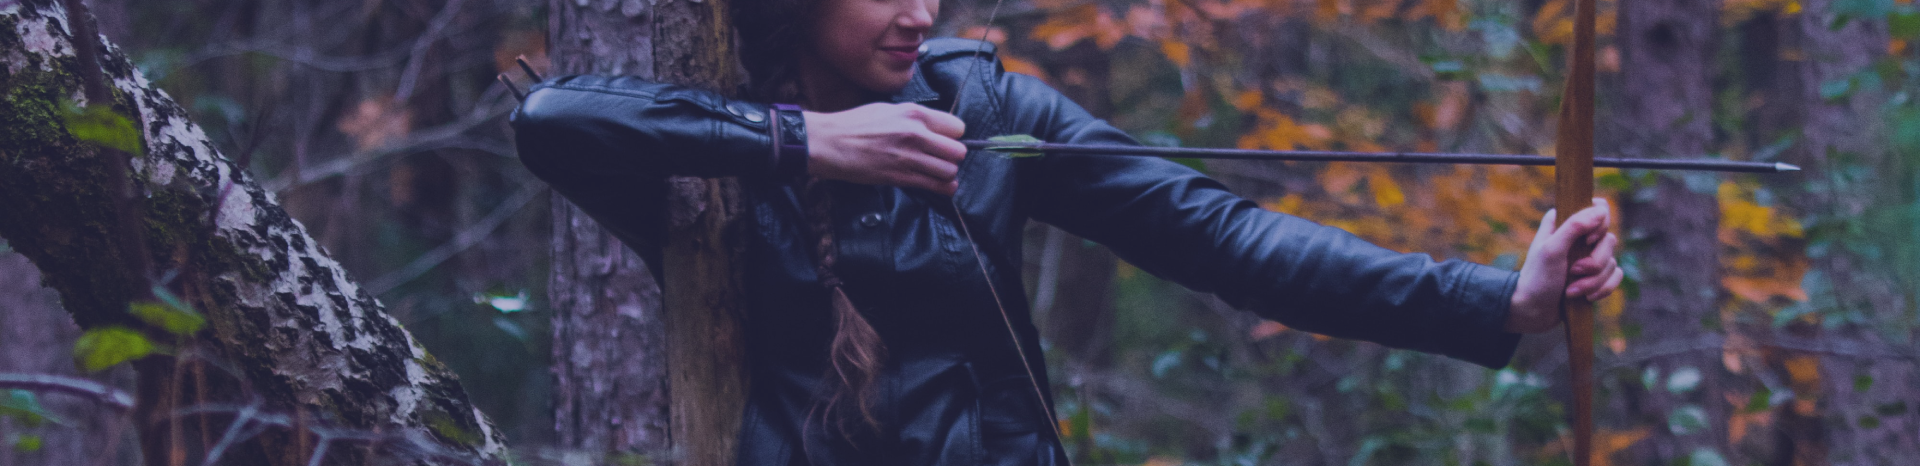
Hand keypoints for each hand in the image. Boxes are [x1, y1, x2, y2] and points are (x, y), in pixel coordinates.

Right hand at [804, 102, 966, 195]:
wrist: (829, 142)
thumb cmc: (854, 124)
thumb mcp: (888, 109)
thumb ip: (914, 118)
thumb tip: (934, 128)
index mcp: (913, 113)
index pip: (957, 127)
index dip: (953, 136)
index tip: (945, 141)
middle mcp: (915, 134)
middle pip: (958, 151)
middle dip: (952, 157)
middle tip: (941, 158)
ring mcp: (908, 157)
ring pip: (949, 170)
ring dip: (946, 174)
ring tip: (936, 172)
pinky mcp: (900, 177)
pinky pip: (935, 186)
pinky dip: (943, 188)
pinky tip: (941, 186)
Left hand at [1506, 198, 1623, 332]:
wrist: (1534, 311)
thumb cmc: (1538, 278)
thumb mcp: (1552, 250)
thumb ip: (1574, 227)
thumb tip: (1601, 211)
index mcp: (1564, 222)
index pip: (1598, 208)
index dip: (1599, 225)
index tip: (1588, 241)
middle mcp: (1579, 236)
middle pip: (1609, 239)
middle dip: (1595, 262)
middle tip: (1573, 272)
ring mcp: (1589, 256)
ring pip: (1612, 261)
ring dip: (1593, 281)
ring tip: (1571, 291)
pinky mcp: (1596, 275)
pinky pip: (1616, 276)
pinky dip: (1603, 289)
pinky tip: (1586, 298)